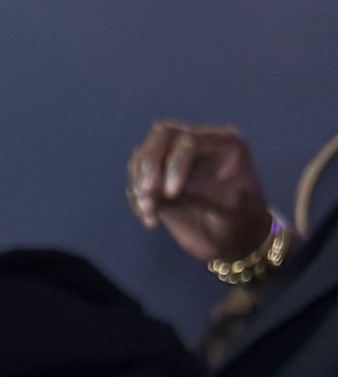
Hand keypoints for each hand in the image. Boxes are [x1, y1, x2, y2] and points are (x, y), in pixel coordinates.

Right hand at [126, 121, 270, 264]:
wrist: (235, 242)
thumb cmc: (241, 220)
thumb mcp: (229, 205)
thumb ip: (198, 191)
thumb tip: (161, 189)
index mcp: (221, 142)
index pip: (188, 140)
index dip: (174, 163)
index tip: (171, 194)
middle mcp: (197, 145)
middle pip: (161, 134)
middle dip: (149, 163)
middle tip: (147, 192)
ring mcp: (176, 162)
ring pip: (144, 153)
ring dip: (139, 182)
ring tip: (148, 211)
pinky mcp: (160, 182)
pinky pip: (138, 179)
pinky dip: (136, 197)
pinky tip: (148, 218)